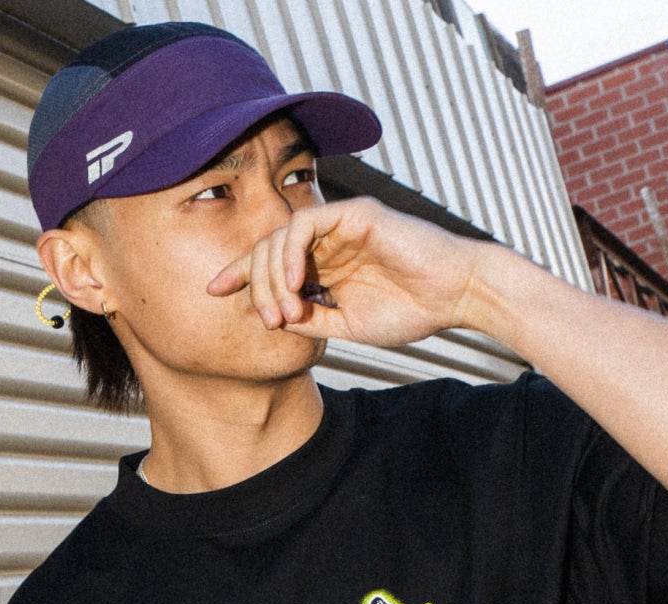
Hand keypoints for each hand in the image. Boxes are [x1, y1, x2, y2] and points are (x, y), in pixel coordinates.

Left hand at [205, 195, 487, 346]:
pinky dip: (291, 253)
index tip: (212, 292)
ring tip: (282, 310)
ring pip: (279, 235)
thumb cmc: (410, 310)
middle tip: (269, 321)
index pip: (269, 262)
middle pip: (266, 249)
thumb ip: (309, 320)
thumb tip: (271, 318)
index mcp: (324, 264)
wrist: (455, 296)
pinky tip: (294, 282)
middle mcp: (326, 240)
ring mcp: (339, 223)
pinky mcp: (353, 213)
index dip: (238, 274)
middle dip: (255, 286)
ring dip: (272, 276)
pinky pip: (304, 224)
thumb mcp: (346, 326)